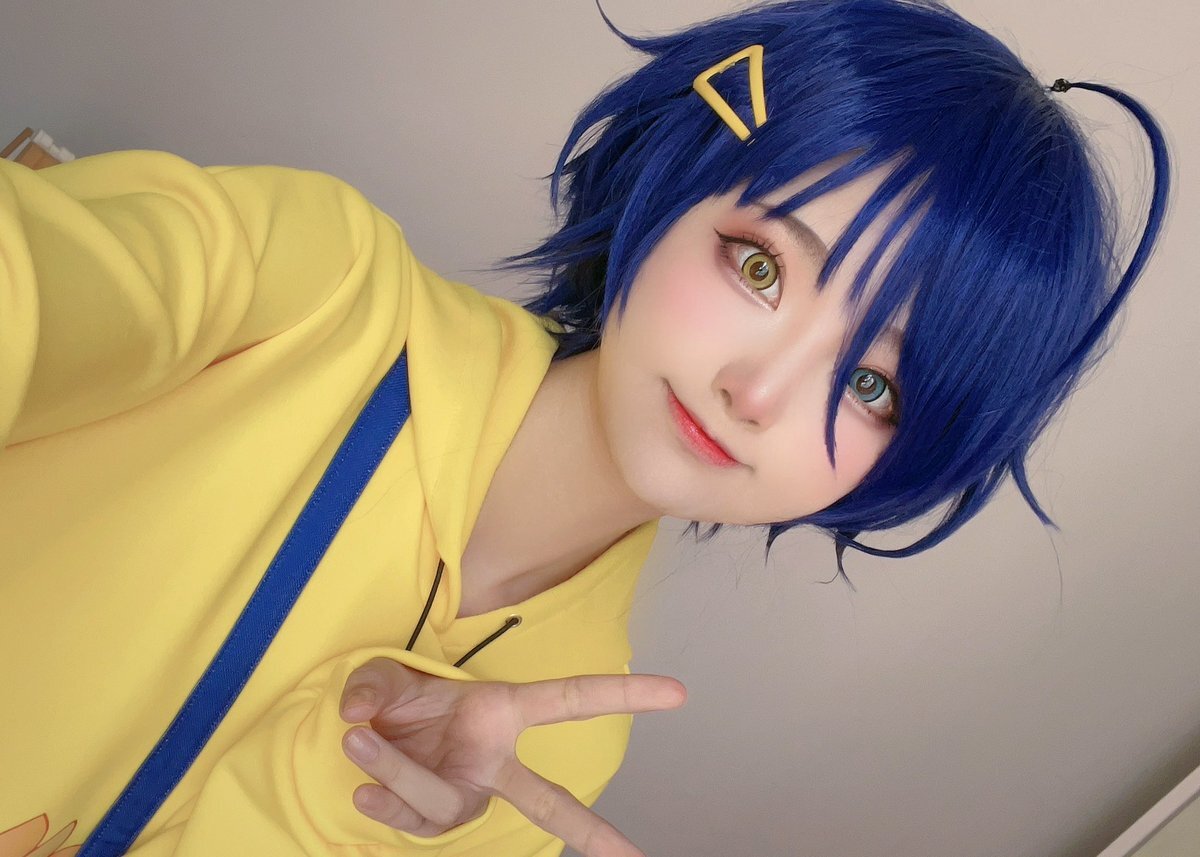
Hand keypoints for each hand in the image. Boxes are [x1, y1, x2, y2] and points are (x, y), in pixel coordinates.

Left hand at [339, 657, 685, 856]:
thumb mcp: (382, 676)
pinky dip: (385, 803)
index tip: (677, 694)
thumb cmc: (396, 699)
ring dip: (399, 773)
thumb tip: (358, 712)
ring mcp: (469, 796)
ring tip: (358, 740)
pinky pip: (413, 823)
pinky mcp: (437, 821)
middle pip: (552, 803)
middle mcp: (494, 761)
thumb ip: (373, 685)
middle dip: (596, 834)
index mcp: (502, 711)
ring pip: (443, 802)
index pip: (568, 701)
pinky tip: (364, 786)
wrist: (363, 733)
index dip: (622, 694)